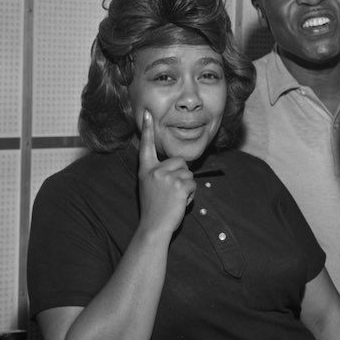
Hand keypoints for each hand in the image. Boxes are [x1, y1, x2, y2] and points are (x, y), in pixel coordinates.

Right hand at [137, 110, 193, 234]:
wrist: (154, 226)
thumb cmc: (154, 208)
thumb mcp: (149, 186)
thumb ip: (159, 173)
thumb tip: (178, 166)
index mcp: (146, 170)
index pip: (147, 146)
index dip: (148, 129)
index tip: (147, 113)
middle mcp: (155, 171)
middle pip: (180, 161)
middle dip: (182, 175)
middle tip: (170, 192)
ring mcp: (167, 177)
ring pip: (189, 173)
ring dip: (186, 187)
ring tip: (173, 198)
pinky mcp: (179, 185)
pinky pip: (193, 185)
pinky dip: (190, 195)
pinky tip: (179, 202)